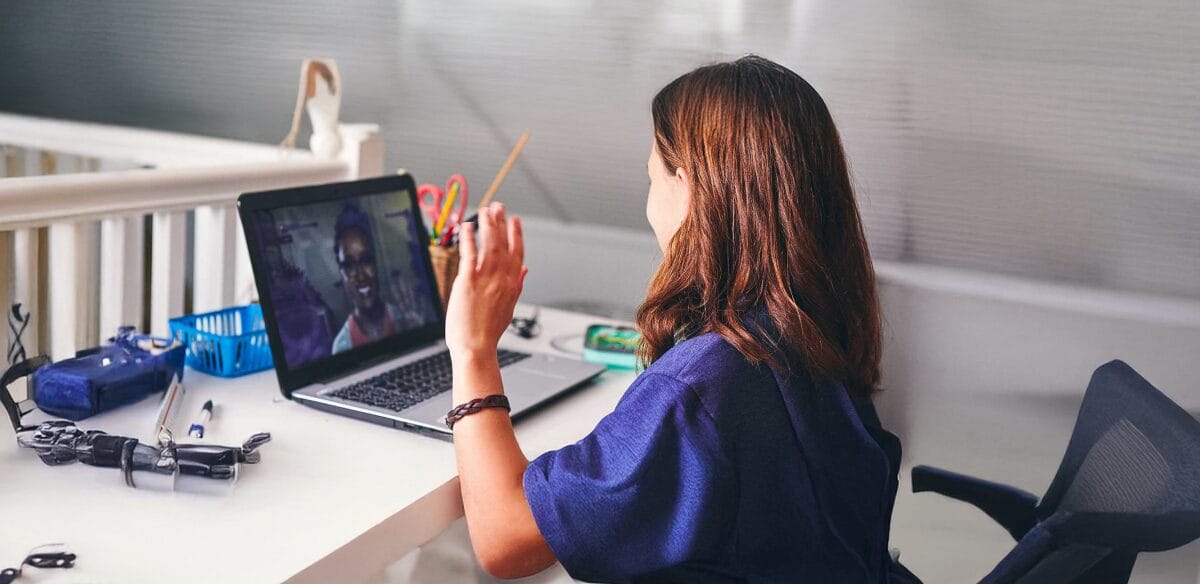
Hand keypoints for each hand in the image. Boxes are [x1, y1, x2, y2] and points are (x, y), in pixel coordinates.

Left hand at [445, 202, 527, 359]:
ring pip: (489, 244)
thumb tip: (525, 271)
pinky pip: (469, 253)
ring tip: (485, 210)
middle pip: (504, 244)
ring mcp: (486, 279)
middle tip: (498, 205)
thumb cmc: (488, 333)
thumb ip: (518, 285)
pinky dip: (469, 238)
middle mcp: (502, 279)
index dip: (517, 234)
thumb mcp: (509, 307)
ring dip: (487, 224)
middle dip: (501, 222)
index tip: (515, 220)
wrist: (475, 348)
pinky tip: (467, 226)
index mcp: (512, 285)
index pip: (518, 253)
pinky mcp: (468, 281)